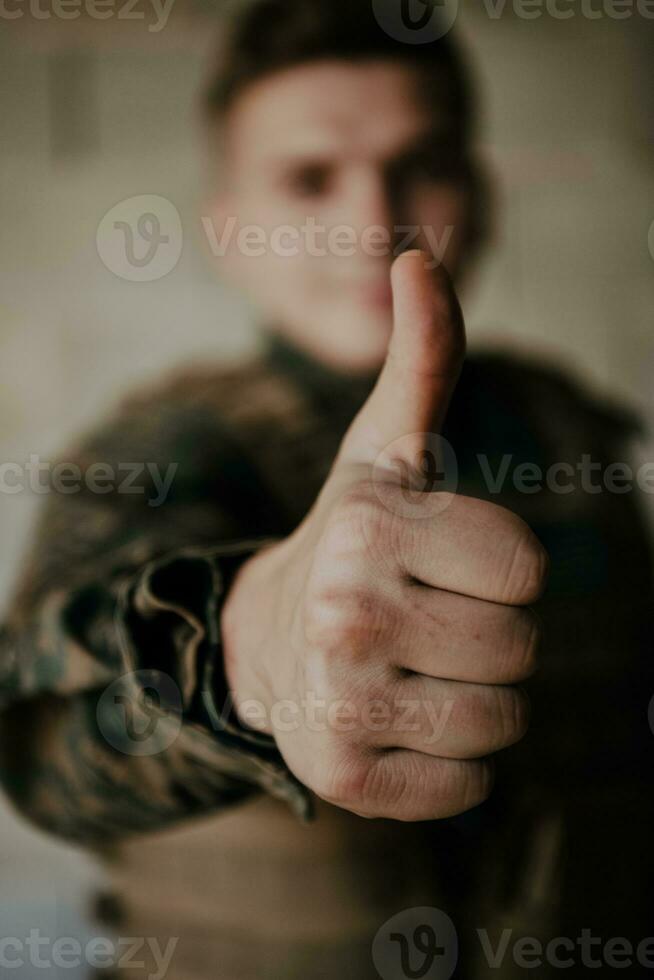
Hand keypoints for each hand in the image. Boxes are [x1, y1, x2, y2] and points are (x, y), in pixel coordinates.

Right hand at [222, 251, 547, 820]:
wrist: (267, 639)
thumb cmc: (353, 539)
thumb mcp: (389, 448)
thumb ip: (424, 356)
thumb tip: (418, 256)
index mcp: (369, 525)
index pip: (526, 569)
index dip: (495, 568)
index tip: (440, 563)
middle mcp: (345, 613)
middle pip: (521, 649)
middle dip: (490, 636)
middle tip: (425, 622)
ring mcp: (338, 703)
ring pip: (505, 723)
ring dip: (476, 699)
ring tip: (412, 671)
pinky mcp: (341, 779)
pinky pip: (467, 787)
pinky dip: (452, 764)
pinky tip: (398, 725)